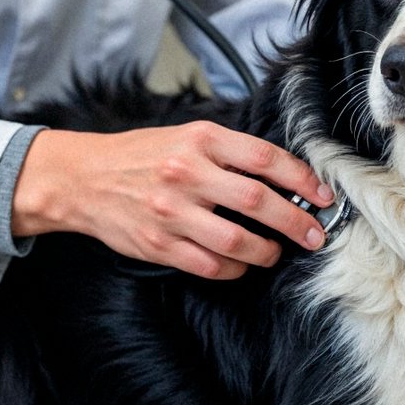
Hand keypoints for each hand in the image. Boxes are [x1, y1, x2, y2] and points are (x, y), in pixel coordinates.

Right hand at [11, 123, 336, 281]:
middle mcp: (187, 173)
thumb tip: (284, 176)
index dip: (302, 179)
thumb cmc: (140, 156)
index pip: (265, 158)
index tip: (321, 195)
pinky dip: (235, 268)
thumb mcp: (185, 136)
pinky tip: (241, 263)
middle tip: (314, 233)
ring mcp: (171, 212)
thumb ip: (230, 152)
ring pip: (238, 240)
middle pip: (259, 201)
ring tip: (275, 251)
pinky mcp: (158, 244)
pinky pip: (210, 265)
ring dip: (267, 251)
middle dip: (296, 221)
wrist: (83, 179)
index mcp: (199, 140)